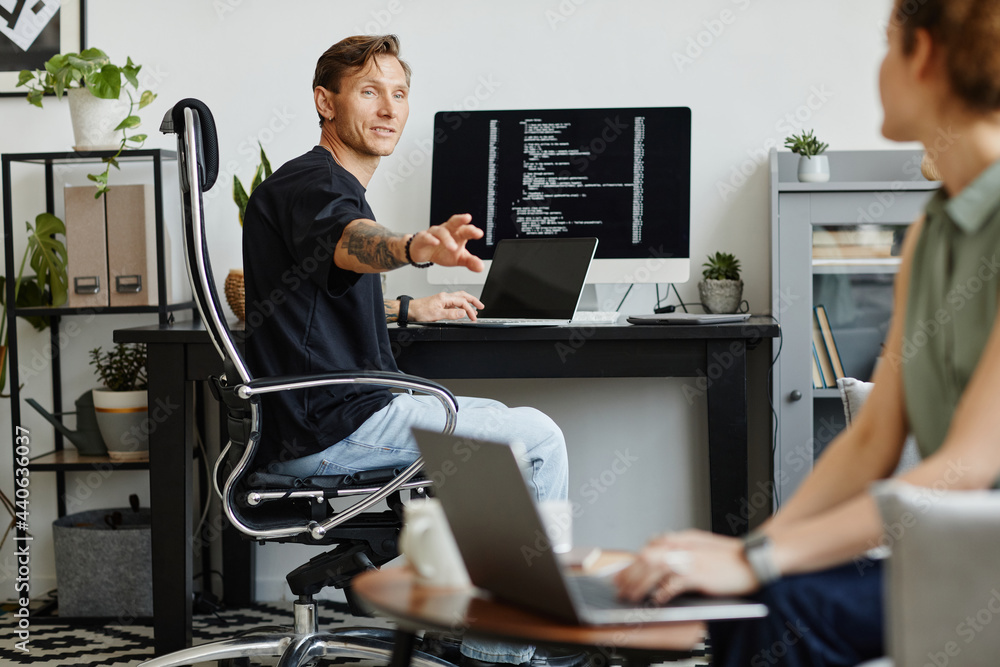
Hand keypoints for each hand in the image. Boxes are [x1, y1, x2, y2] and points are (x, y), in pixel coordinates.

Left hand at [408, 291, 484, 321]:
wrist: (409, 310)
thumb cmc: (420, 311)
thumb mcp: (437, 314)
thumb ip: (451, 314)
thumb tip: (463, 313)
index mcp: (445, 297)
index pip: (462, 302)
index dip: (470, 309)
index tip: (474, 317)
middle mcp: (444, 297)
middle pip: (463, 296)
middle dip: (473, 301)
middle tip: (481, 306)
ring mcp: (442, 300)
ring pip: (458, 299)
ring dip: (467, 303)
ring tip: (474, 309)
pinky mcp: (440, 304)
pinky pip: (453, 304)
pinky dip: (460, 307)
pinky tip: (461, 312)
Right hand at [409, 214, 483, 271]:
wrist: (423, 252)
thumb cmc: (442, 252)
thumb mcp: (459, 259)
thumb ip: (470, 261)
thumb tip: (480, 267)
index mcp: (458, 234)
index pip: (466, 230)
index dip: (473, 230)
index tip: (479, 233)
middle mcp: (447, 230)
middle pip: (454, 222)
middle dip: (461, 219)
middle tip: (467, 218)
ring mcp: (434, 233)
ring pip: (441, 232)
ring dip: (447, 239)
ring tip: (453, 247)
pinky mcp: (423, 238)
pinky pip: (426, 237)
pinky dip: (431, 239)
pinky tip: (435, 242)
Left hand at [614, 530, 758, 603]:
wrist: (754, 559)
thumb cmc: (731, 556)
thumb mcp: (701, 546)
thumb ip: (681, 547)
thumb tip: (659, 550)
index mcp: (682, 539)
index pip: (649, 548)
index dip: (631, 562)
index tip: (621, 574)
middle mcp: (683, 546)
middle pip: (647, 557)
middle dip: (630, 574)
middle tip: (620, 588)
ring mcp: (690, 559)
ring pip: (654, 568)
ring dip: (640, 583)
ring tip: (632, 595)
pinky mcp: (699, 574)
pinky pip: (673, 583)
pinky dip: (662, 592)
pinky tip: (657, 600)